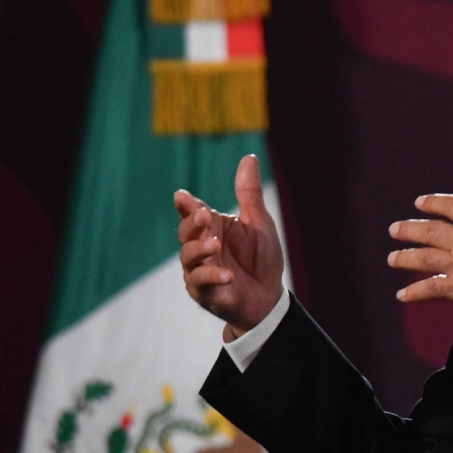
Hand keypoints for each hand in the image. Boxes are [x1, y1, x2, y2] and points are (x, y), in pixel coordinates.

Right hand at [175, 155, 284, 339]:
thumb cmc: (262, 257)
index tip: (182, 197)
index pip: (193, 212)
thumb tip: (249, 157)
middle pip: (185, 232)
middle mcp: (201, 247)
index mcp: (213, 227)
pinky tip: (227, 275)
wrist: (269, 295)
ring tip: (214, 244)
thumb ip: (249, 194)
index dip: (186, 205)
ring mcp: (200, 269)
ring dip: (200, 249)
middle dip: (192, 223)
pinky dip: (212, 277)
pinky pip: (201, 283)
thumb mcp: (259, 223)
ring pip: (188, 257)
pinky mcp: (205, 292)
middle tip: (204, 215)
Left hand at [388, 161, 452, 320]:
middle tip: (395, 229)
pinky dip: (415, 292)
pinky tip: (403, 294)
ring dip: (405, 257)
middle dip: (410, 229)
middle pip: (431, 230)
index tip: (420, 202)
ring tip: (393, 258)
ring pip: (425, 258)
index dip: (434, 203)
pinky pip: (431, 288)